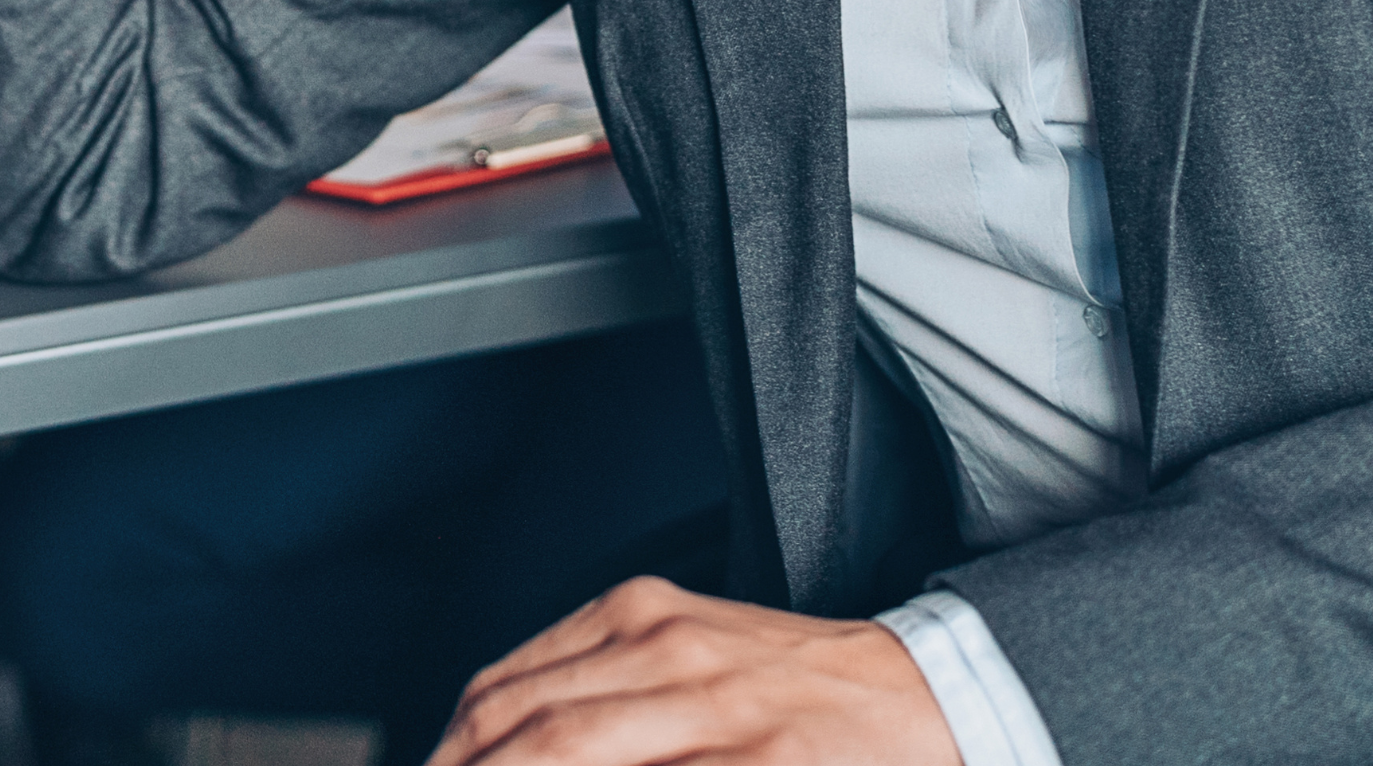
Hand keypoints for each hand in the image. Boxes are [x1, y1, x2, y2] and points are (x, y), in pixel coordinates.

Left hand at [431, 577, 961, 764]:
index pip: (500, 693)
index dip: (448, 751)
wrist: (925, 700)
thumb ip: (592, 693)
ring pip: (572, 757)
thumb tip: (492, 746)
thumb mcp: (682, 657)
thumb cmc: (790, 693)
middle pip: (522, 733)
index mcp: (635, 618)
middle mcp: (663, 652)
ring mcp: (714, 714)